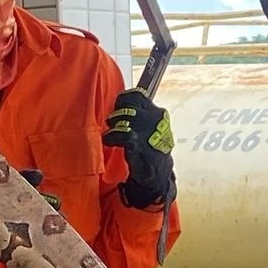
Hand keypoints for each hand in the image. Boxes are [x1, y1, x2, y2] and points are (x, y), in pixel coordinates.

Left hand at [103, 89, 175, 209]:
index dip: (124, 99)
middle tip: (113, 122)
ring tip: (111, 133)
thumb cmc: (150, 146)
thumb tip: (120, 100)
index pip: (138, 95)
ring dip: (113, 124)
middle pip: (129, 104)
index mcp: (158, 112)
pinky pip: (123, 134)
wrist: (158, 172)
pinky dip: (112, 136)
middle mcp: (156, 119)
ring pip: (125, 117)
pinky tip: (110, 141)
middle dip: (117, 112)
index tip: (118, 107)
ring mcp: (150, 131)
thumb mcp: (149, 125)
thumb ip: (138, 112)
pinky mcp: (141, 145)